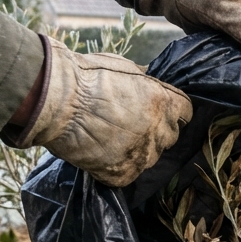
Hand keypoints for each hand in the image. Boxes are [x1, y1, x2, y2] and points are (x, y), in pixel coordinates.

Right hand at [13, 37, 191, 186]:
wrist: (55, 102)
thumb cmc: (85, 77)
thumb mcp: (123, 67)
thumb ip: (143, 81)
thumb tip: (150, 82)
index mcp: (164, 102)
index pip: (185, 111)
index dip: (171, 111)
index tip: (159, 111)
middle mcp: (159, 131)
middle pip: (170, 136)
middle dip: (155, 131)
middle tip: (130, 125)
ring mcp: (142, 155)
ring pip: (150, 157)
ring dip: (137, 151)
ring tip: (111, 140)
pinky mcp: (122, 173)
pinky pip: (127, 174)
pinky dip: (115, 168)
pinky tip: (100, 156)